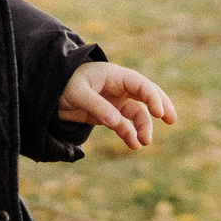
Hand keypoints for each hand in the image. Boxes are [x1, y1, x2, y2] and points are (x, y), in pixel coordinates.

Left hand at [57, 61, 177, 150]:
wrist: (48, 91)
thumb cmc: (64, 84)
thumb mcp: (78, 94)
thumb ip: (98, 107)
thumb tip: (117, 124)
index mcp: (115, 76)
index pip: (140, 84)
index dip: (152, 97)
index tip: (159, 113)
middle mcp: (119, 88)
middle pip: (146, 96)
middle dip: (160, 107)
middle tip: (171, 120)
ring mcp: (115, 102)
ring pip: (136, 114)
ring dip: (142, 127)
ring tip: (143, 142)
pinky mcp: (108, 115)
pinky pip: (124, 125)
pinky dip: (129, 134)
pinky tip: (133, 145)